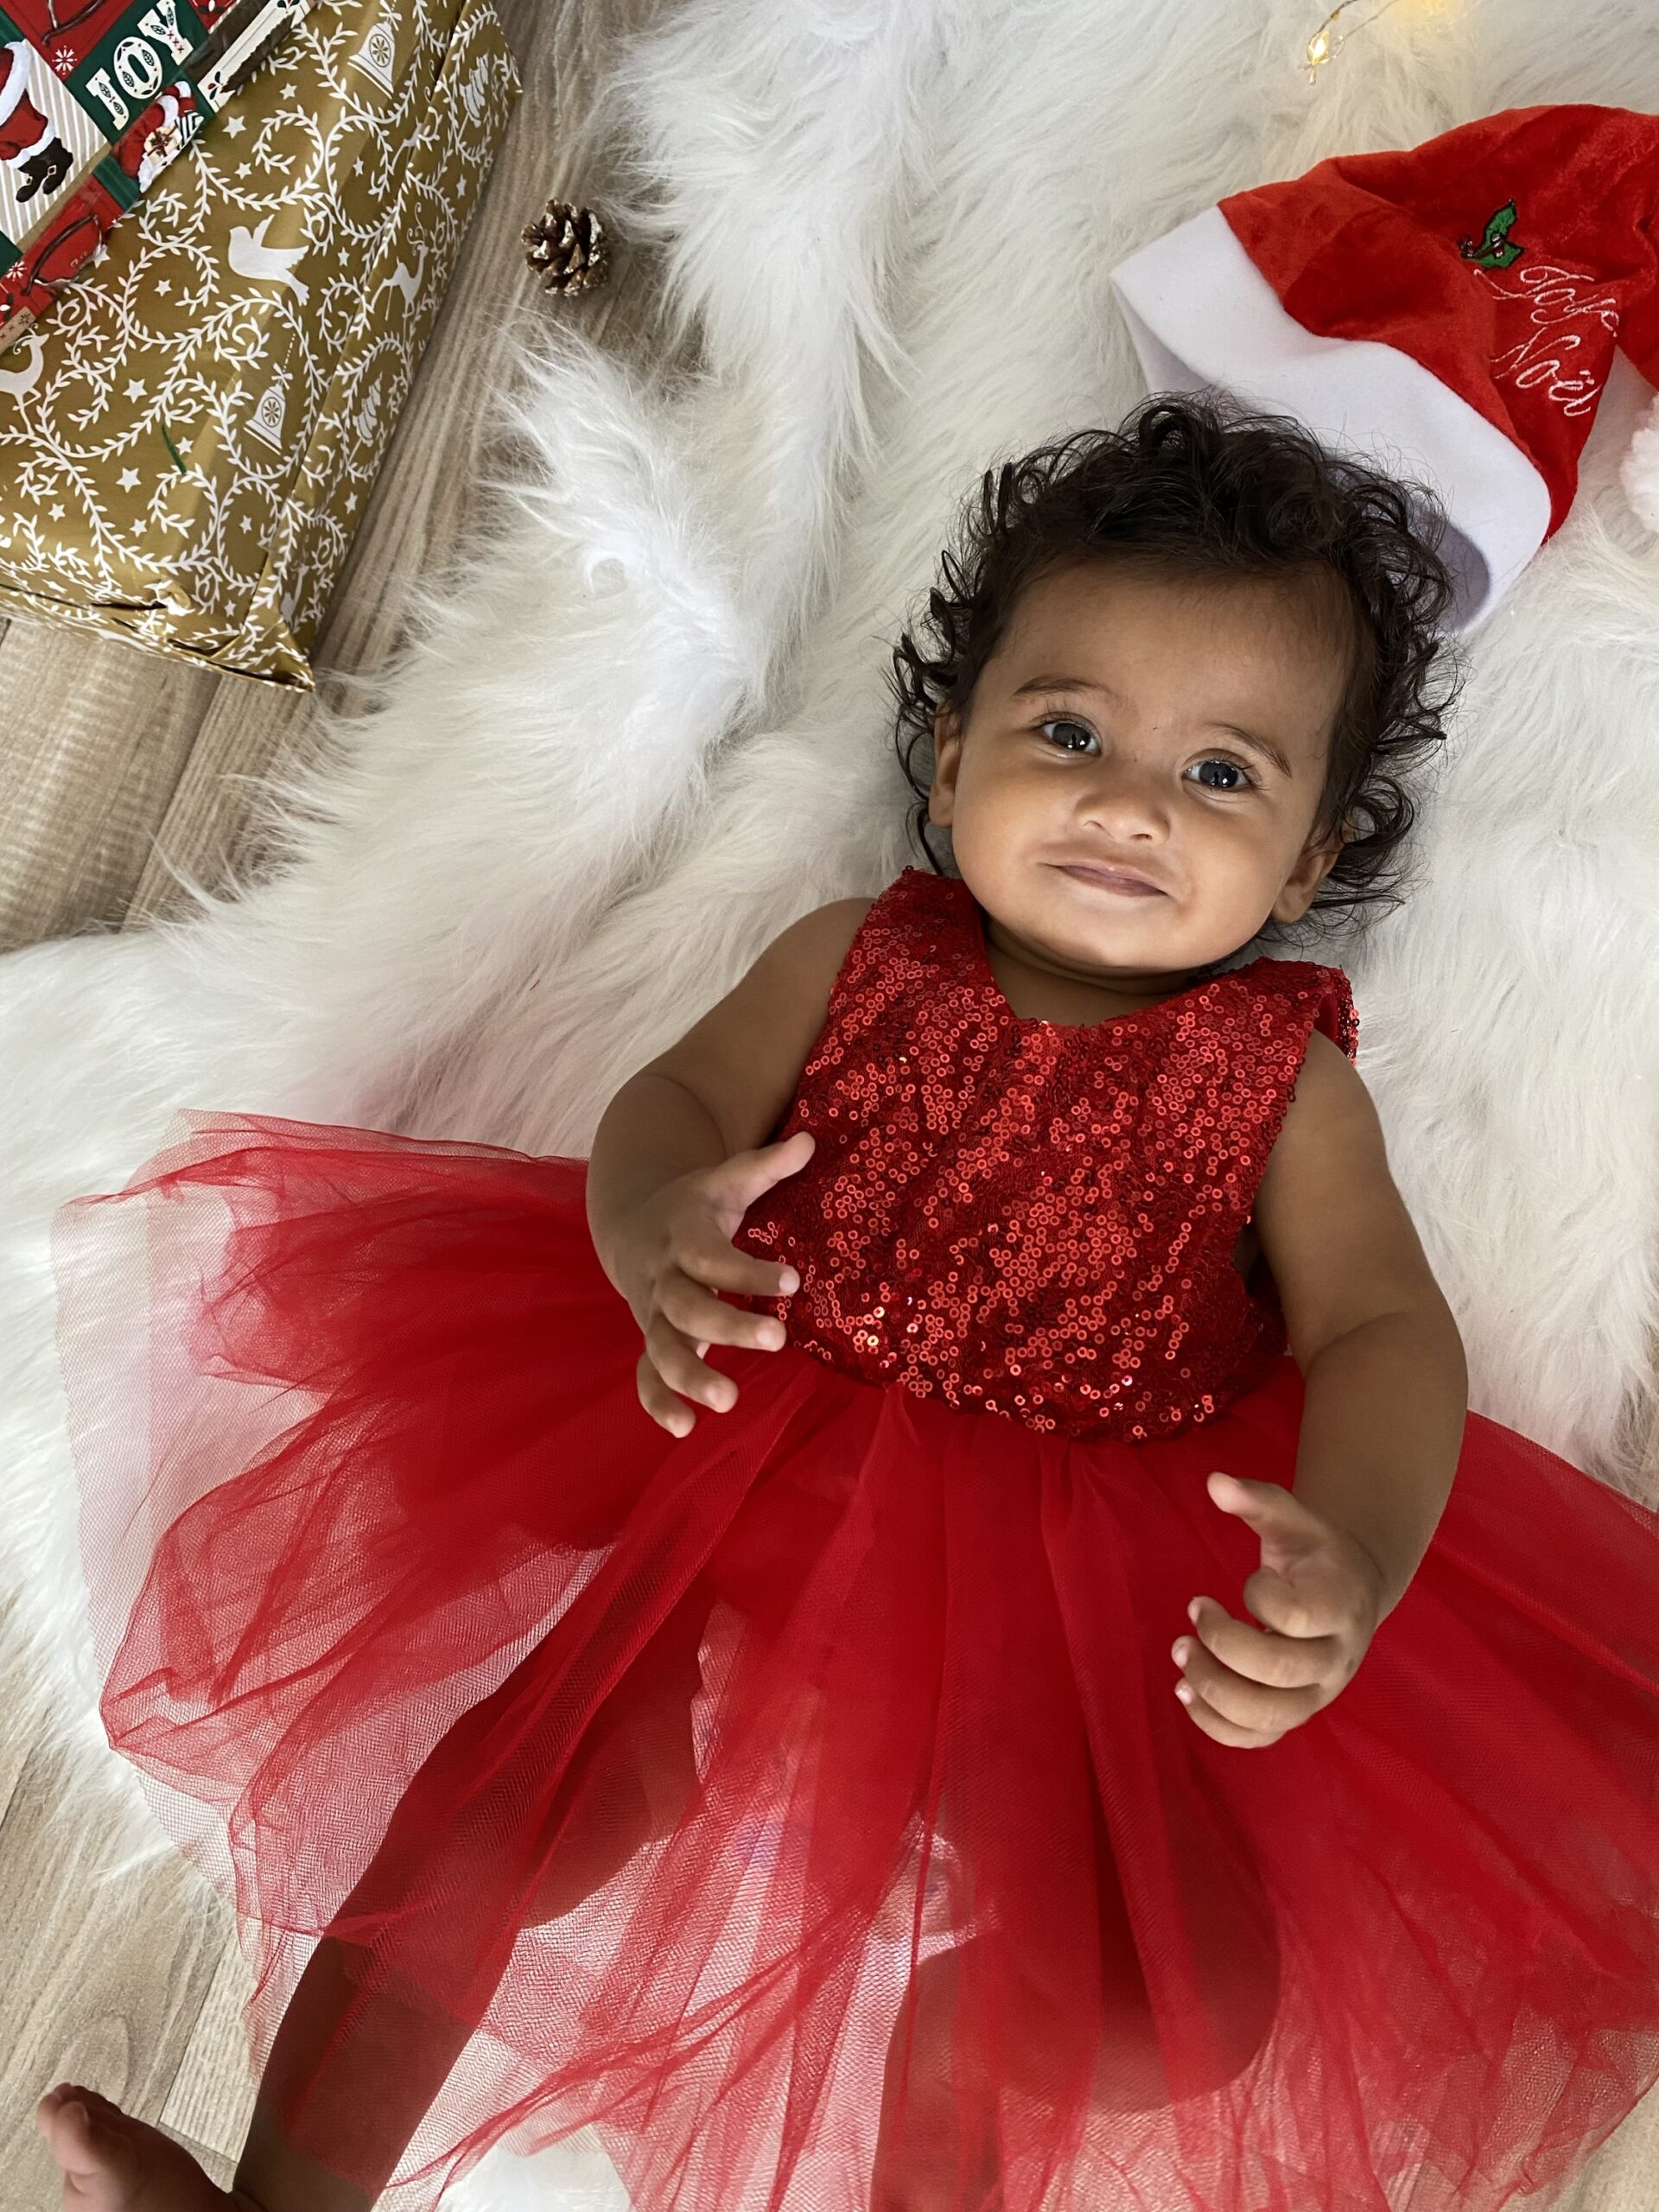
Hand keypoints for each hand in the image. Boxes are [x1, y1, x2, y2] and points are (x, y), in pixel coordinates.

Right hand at [613, 1129, 814, 1436]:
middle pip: (687, 1306)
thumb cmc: (694, 1207)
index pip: (712, 1255)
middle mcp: (664, 1278)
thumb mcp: (724, 1181)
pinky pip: (644, 1375)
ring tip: (729, 1402)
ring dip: (690, 1375)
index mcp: (683, 1237)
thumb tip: (809, 1139)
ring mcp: (653, 1314)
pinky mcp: (650, 1339)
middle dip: (728, 1325)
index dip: (749, 1269)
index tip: (794, 1279)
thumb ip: (764, 1166)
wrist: (632, 1225)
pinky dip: (657, 1402)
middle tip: (777, 1339)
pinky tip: (684, 1428)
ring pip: (662, 1348)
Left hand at [1171, 1470, 1384, 1748]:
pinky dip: (1216, 1725)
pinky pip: (1258, 1739)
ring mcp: (1317, 1695)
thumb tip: (1214, 1482)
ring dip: (1212, 1688)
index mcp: (1340, 1607)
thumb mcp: (1293, 1518)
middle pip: (1277, 1673)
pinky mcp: (1295, 1714)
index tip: (1247, 1579)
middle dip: (1221, 1644)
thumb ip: (1257, 1499)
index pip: (1294, 1617)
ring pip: (1267, 1716)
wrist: (1351, 1591)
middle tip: (1193, 1612)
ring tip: (1180, 1654)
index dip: (1256, 1596)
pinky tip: (1185, 1692)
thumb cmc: (1315, 1552)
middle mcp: (1335, 1659)